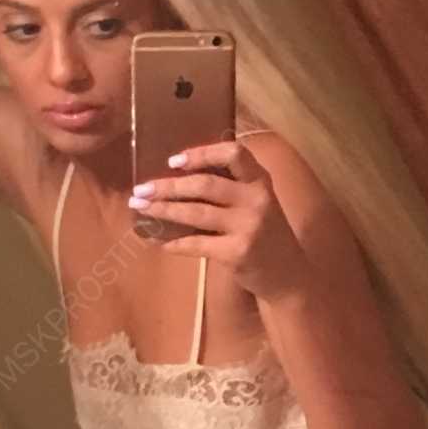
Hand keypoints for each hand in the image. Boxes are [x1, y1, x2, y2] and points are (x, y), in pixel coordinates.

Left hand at [128, 139, 309, 301]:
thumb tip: (176, 179)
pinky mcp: (237, 252)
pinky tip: (157, 241)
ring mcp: (248, 226)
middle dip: (168, 186)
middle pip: (205, 184)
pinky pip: (197, 244)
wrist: (287, 275)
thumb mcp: (255, 203)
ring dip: (163, 210)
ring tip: (140, 208)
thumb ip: (229, 188)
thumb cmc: (264, 234)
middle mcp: (256, 199)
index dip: (202, 153)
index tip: (173, 161)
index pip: (233, 154)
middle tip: (141, 188)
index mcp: (260, 180)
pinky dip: (174, 242)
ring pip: (196, 212)